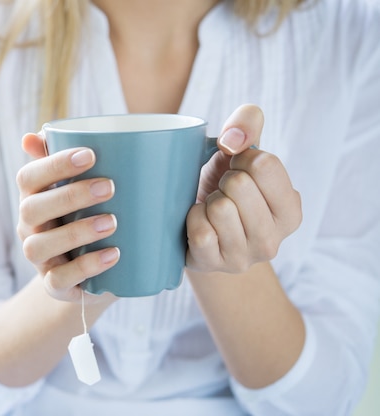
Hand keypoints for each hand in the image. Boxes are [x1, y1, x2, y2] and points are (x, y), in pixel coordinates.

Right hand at [16, 133, 119, 302]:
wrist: (99, 271)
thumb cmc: (92, 216)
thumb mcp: (85, 188)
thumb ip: (69, 160)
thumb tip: (35, 134)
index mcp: (34, 198)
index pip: (29, 177)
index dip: (54, 165)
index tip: (90, 154)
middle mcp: (29, 227)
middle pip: (32, 209)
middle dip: (69, 196)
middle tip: (109, 187)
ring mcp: (40, 259)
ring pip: (39, 246)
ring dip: (75, 232)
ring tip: (112, 223)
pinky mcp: (54, 285)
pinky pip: (59, 279)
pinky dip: (86, 267)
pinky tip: (114, 255)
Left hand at [186, 104, 301, 273]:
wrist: (196, 233)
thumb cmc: (221, 187)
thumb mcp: (239, 153)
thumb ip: (247, 125)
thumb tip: (232, 140)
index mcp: (290, 210)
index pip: (265, 164)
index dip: (241, 158)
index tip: (237, 170)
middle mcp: (273, 240)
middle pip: (239, 185)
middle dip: (223, 181)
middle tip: (221, 193)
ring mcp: (244, 258)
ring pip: (219, 209)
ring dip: (207, 201)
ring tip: (210, 210)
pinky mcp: (213, 265)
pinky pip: (200, 230)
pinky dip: (191, 219)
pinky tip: (197, 223)